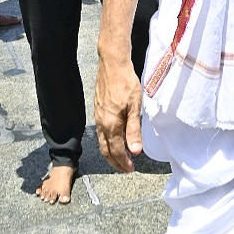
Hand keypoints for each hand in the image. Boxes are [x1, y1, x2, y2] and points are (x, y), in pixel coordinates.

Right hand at [95, 52, 142, 172]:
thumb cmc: (126, 83)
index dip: (123, 162)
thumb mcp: (135, 107)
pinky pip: (100, 132)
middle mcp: (101, 123)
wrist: (112, 65)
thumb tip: (135, 151)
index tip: (131, 169)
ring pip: (101, 141)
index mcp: (111, 124)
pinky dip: (107, 141)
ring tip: (121, 157)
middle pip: (105, 150)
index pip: (116, 151)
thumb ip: (134, 130)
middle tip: (126, 169)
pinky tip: (115, 139)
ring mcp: (98, 116)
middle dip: (115, 162)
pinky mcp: (98, 110)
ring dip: (110, 153)